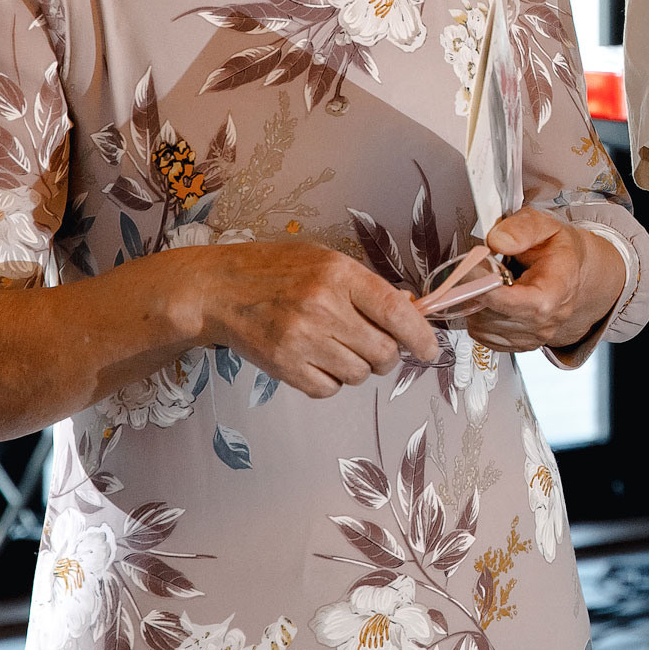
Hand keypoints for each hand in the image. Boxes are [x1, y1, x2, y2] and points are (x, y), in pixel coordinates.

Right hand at [181, 241, 438, 398]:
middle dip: (386, 355)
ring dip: (357, 368)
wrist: (218, 289)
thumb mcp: (326, 261)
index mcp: (340, 274)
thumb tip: (409, 314)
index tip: (429, 349)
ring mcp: (301, 340)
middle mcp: (323, 307)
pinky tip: (317, 361)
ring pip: (359, 374)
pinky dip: (331, 381)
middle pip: (383, 352)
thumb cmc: (277, 270)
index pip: (397, 312)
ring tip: (337, 348)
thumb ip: (365, 287)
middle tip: (374, 346)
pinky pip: (328, 389)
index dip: (421, 336)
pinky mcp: (283, 367)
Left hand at [462, 209, 623, 352]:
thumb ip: (522, 228)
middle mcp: (545, 321)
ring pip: (482, 326)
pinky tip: (492, 297)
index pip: (512, 301)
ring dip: (475, 301)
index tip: (469, 268)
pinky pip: (482, 335)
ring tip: (490, 281)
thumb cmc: (561, 250)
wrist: (575, 271)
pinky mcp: (519, 344)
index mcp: (555, 292)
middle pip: (491, 314)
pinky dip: (478, 315)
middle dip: (476, 289)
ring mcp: (532, 336)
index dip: (483, 286)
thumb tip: (498, 241)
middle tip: (479, 266)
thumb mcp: (547, 225)